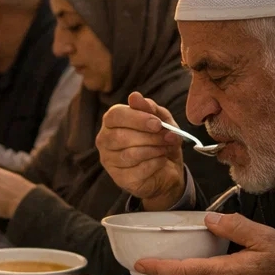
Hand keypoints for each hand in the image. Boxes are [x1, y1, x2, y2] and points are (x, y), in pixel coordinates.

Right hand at [96, 93, 187, 209]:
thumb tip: (134, 96)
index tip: (157, 123)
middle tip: (169, 137)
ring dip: (155, 149)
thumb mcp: (162, 121)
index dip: (137, 118)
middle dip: (149, 136)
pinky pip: (138, 170)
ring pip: (130, 154)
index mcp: (112, 121)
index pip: (115, 115)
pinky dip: (155, 163)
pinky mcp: (119, 178)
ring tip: (168, 147)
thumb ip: (150, 108)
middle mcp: (105, 140)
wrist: (168, 170)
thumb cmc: (160, 141)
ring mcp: (109, 161)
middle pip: (120, 136)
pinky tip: (162, 160)